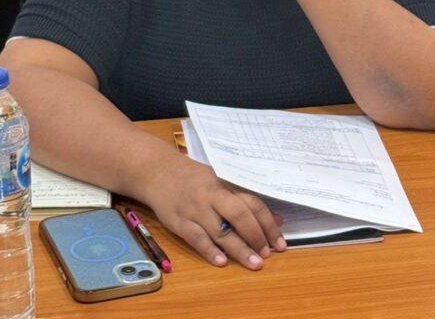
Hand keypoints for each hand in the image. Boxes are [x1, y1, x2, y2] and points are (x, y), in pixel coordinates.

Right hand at [145, 153, 285, 268]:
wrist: (156, 171)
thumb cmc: (191, 177)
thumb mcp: (218, 181)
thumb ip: (243, 200)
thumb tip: (275, 219)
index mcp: (223, 185)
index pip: (250, 202)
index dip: (267, 222)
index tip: (279, 241)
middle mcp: (210, 196)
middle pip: (238, 214)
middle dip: (256, 236)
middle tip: (268, 255)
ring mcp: (193, 210)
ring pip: (219, 230)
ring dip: (238, 249)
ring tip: (254, 263)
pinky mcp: (178, 222)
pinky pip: (196, 238)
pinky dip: (209, 251)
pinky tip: (222, 262)